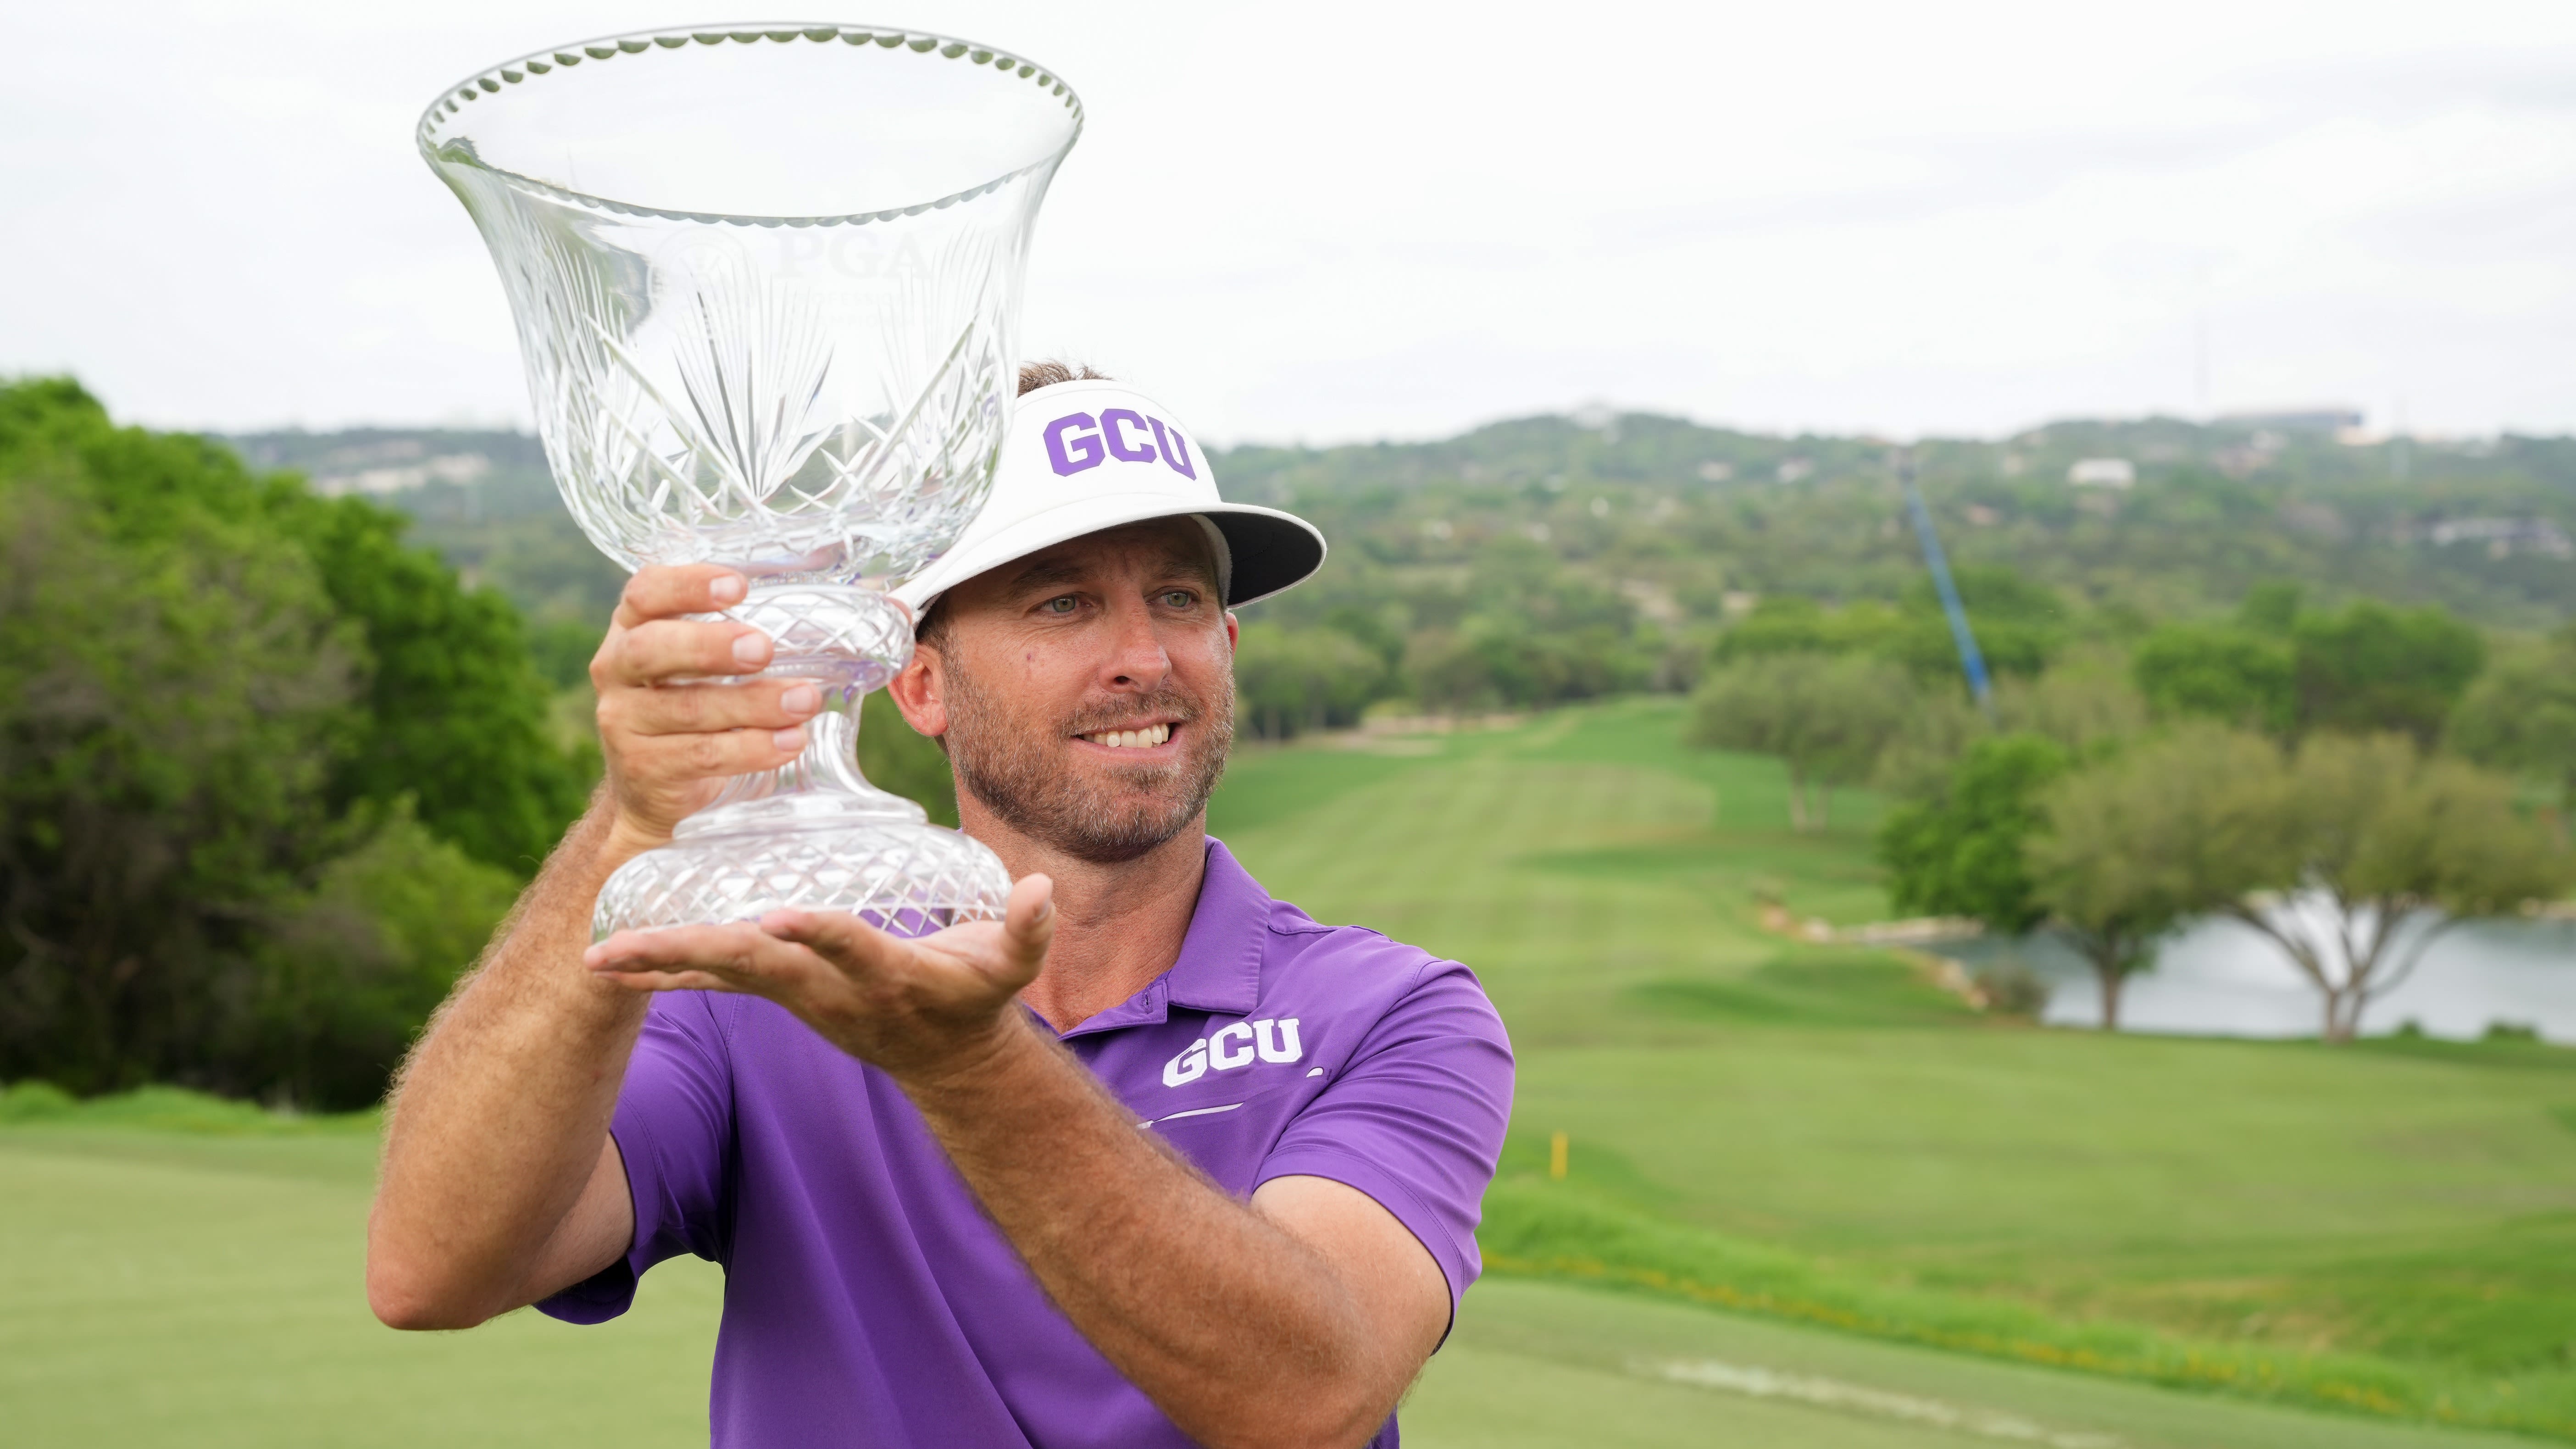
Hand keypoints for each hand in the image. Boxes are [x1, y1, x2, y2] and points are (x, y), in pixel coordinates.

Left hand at [582, 875, 1058, 1084]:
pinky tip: (611, 964)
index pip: (846, 947)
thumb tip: (1041, 888)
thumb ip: (1027, 929)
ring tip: (595, 955)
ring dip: (658, 964)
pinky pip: (713, 984)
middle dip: (688, 953)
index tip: (777, 916)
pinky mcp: (779, 993)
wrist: (945, 1060)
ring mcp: (798, 996)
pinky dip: (663, 974)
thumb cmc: (977, 997)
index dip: (817, 933)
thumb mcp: (1012, 969)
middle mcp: (830, 989)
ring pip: (721, 975)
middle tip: (619, 948)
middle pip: (754, 966)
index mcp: (884, 973)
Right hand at [591, 565, 823, 854]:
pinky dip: (750, 749)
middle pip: (652, 649)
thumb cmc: (708, 707)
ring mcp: (624, 721)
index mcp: (637, 626)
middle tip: (763, 647)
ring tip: (805, 701)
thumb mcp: (729, 665)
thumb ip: (790, 630)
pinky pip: (699, 756)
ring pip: (686, 708)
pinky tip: (790, 742)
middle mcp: (618, 668)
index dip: (685, 584)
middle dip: (709, 646)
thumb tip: (897, 609)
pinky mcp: (643, 768)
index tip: (738, 586)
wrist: (662, 794)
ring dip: (751, 703)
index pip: (646, 591)